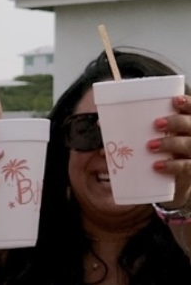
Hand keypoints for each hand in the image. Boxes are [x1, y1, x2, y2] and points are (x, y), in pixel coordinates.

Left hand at [151, 93, 190, 210]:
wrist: (172, 184)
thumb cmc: (161, 153)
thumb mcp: (156, 138)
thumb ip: (141, 128)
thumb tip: (102, 122)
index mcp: (188, 125)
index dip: (188, 103)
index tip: (175, 100)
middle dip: (176, 122)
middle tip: (157, 124)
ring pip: (188, 145)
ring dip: (169, 143)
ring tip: (150, 145)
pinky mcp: (190, 173)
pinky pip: (185, 167)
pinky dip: (171, 166)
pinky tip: (156, 166)